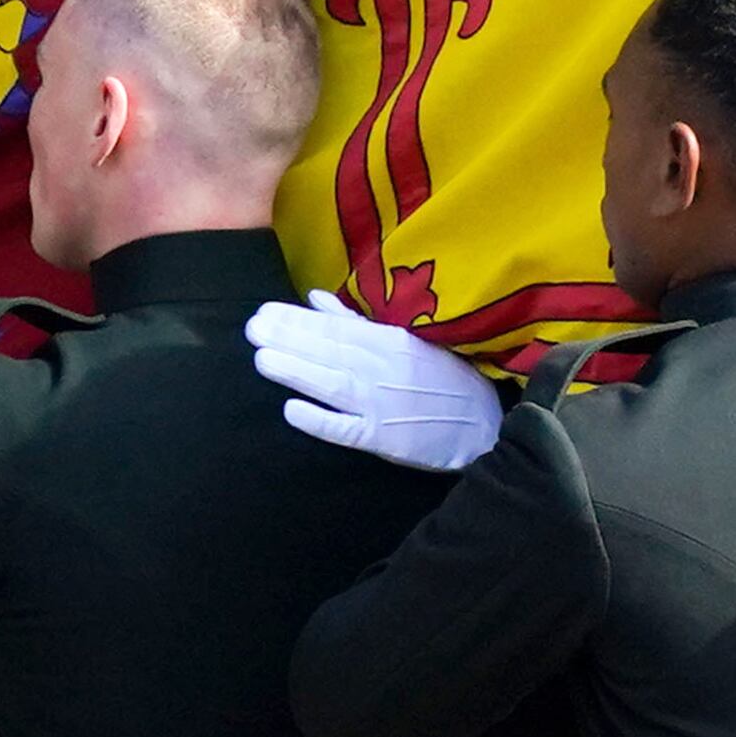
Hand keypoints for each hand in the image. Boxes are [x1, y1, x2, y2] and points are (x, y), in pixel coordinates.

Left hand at [248, 291, 501, 472]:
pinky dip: (321, 420)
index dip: (298, 321)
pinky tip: (292, 411)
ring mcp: (382, 403)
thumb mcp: (405, 339)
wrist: (483, 422)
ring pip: (333, 384)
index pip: (335, 328)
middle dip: (290, 339)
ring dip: (298, 371)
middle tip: (253, 329)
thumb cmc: (441, 378)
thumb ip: (357, 321)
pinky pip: (348, 429)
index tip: (263, 313)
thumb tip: (314, 298)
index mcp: (387, 342)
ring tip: (263, 359)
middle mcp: (382, 368)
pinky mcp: (384, 438)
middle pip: (330, 352)